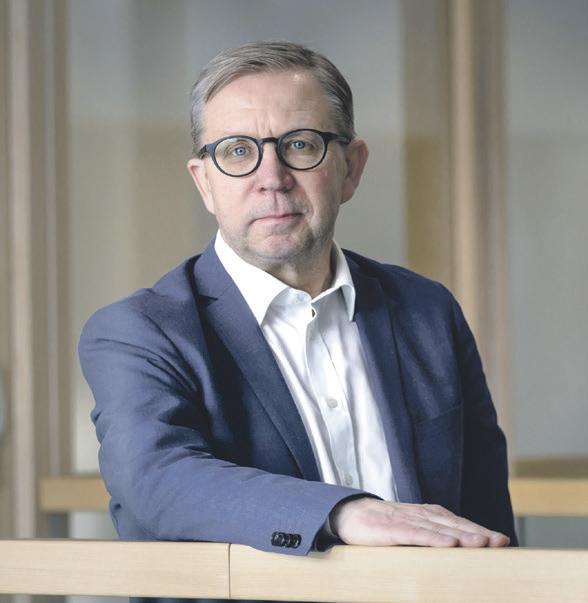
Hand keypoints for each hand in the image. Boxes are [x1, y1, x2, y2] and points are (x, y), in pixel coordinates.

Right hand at [330, 497, 509, 547]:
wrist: (347, 513)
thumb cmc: (381, 526)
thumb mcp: (409, 529)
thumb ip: (430, 536)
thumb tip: (457, 551)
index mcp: (426, 515)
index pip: (458, 523)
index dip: (479, 530)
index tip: (502, 540)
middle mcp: (419, 514)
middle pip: (453, 524)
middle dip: (478, 533)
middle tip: (500, 542)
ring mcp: (405, 520)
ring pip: (438, 528)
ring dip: (462, 535)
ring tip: (482, 544)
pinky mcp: (389, 528)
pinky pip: (415, 534)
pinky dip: (433, 538)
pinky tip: (448, 544)